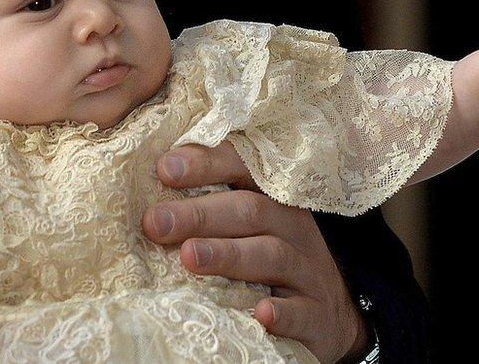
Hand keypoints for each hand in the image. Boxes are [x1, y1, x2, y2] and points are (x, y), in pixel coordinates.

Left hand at [141, 142, 367, 363]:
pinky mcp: (318, 314)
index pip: (242, 167)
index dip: (206, 163)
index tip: (163, 169)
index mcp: (271, 197)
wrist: (329, 315)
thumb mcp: (248, 224)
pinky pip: (303, 311)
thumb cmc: (269, 256)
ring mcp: (307, 270)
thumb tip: (149, 192)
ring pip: (271, 255)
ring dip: (229, 254)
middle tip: (154, 223)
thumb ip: (209, 205)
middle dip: (199, 214)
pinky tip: (261, 314)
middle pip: (249, 210)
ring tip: (189, 257)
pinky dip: (284, 313)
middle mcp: (291, 226)